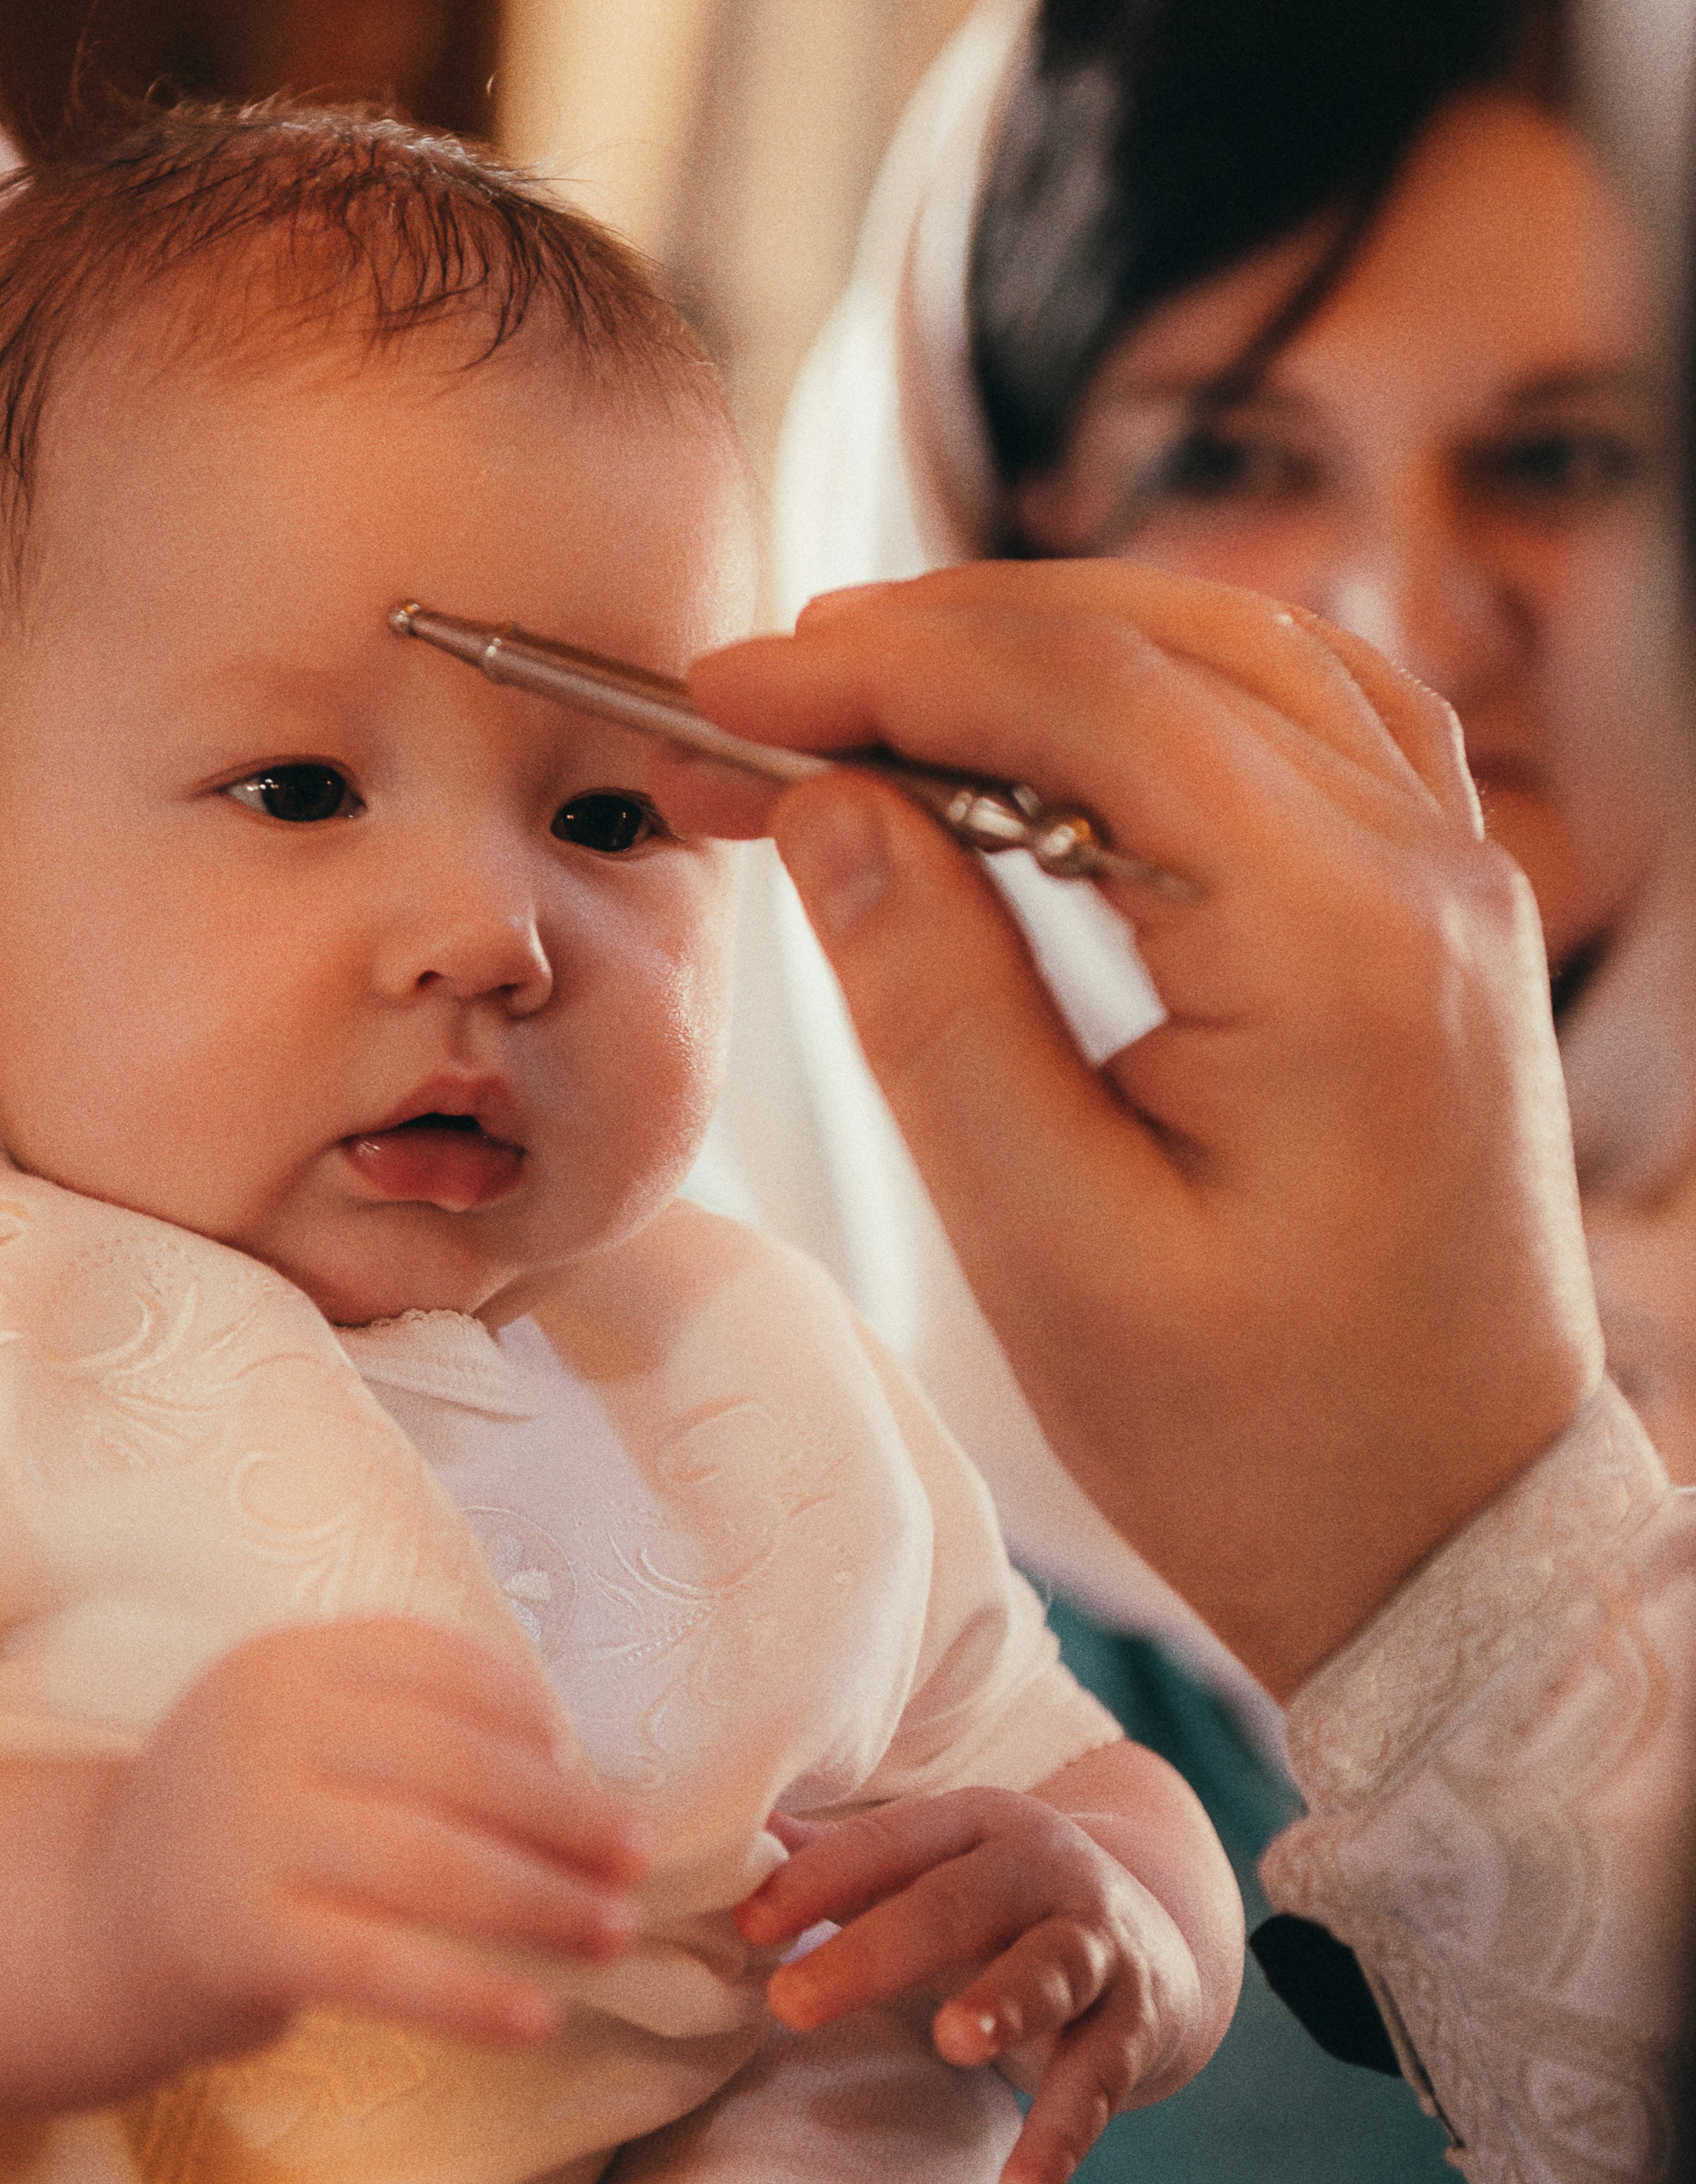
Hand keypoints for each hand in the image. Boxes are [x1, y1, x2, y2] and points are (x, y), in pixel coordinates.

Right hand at [107, 1621, 651, 2058]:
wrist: (86, 1928)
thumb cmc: (235, 1830)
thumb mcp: (295, 1738)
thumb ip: (400, 1729)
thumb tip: (572, 1773)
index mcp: (284, 1662)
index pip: (437, 1666)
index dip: (524, 1715)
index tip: (576, 1765)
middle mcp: (263, 1730)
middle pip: (456, 1767)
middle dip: (564, 1817)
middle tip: (637, 1860)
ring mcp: (248, 1833)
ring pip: (438, 1865)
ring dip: (545, 1904)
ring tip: (613, 1933)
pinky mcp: (242, 1939)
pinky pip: (387, 1967)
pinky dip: (474, 1994)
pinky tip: (538, 2018)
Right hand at [678, 563, 1601, 1688]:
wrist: (1449, 1540)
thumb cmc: (1259, 1441)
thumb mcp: (1053, 1250)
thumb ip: (934, 1008)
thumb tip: (827, 807)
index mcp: (1342, 947)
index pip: (1091, 703)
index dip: (887, 671)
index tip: (728, 694)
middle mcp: (1427, 872)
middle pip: (1160, 643)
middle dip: (936, 645)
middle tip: (754, 705)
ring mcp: (1455, 877)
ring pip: (1237, 649)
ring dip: (1042, 643)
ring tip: (866, 691)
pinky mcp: (1439, 910)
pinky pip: (1304, 712)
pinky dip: (1155, 680)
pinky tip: (1047, 722)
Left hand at [735, 1784, 1209, 2183]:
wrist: (1154, 1931)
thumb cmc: (996, 1904)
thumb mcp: (930, 1865)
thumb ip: (834, 1862)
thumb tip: (716, 1850)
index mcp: (974, 1822)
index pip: (887, 1841)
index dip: (815, 1878)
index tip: (745, 1927)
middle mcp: (1042, 1871)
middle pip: (956, 1905)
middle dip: (873, 1953)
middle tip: (791, 2005)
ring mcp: (1098, 1946)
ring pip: (1049, 1971)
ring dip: (1003, 2003)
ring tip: (952, 2041)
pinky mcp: (1135, 2023)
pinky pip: (1096, 2083)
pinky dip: (1060, 2137)